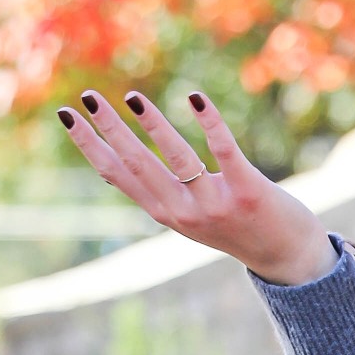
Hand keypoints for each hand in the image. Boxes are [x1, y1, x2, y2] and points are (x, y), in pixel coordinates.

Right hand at [53, 86, 333, 284]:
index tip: (66, 117)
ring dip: (152, 126)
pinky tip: (195, 97)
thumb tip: (111, 171)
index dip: (90, 146)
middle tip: (88, 97)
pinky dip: (210, 123)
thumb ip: (155, 194)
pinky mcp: (248, 192)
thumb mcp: (187, 216)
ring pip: (177, 159)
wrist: (287, 257)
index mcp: (166, 214)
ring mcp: (216, 204)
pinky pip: (225, 151)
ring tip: (132, 97)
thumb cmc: (235, 227)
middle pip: (138, 165)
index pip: (118, 176)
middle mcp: (185, 213)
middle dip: (110, 130)